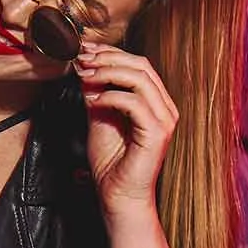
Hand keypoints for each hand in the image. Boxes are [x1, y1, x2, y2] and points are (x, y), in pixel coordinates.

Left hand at [75, 41, 177, 212]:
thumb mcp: (98, 118)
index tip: (84, 51)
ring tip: (85, 77)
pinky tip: (93, 101)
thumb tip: (84, 67)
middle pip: (141, 66)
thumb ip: (95, 93)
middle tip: (82, 59)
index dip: (111, 53)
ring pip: (140, 79)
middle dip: (108, 58)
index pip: (138, 65)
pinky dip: (111, 97)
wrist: (117, 196)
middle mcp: (164, 108)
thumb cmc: (111, 162)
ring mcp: (164, 120)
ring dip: (108, 73)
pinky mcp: (157, 134)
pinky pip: (135, 104)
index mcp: (155, 102)